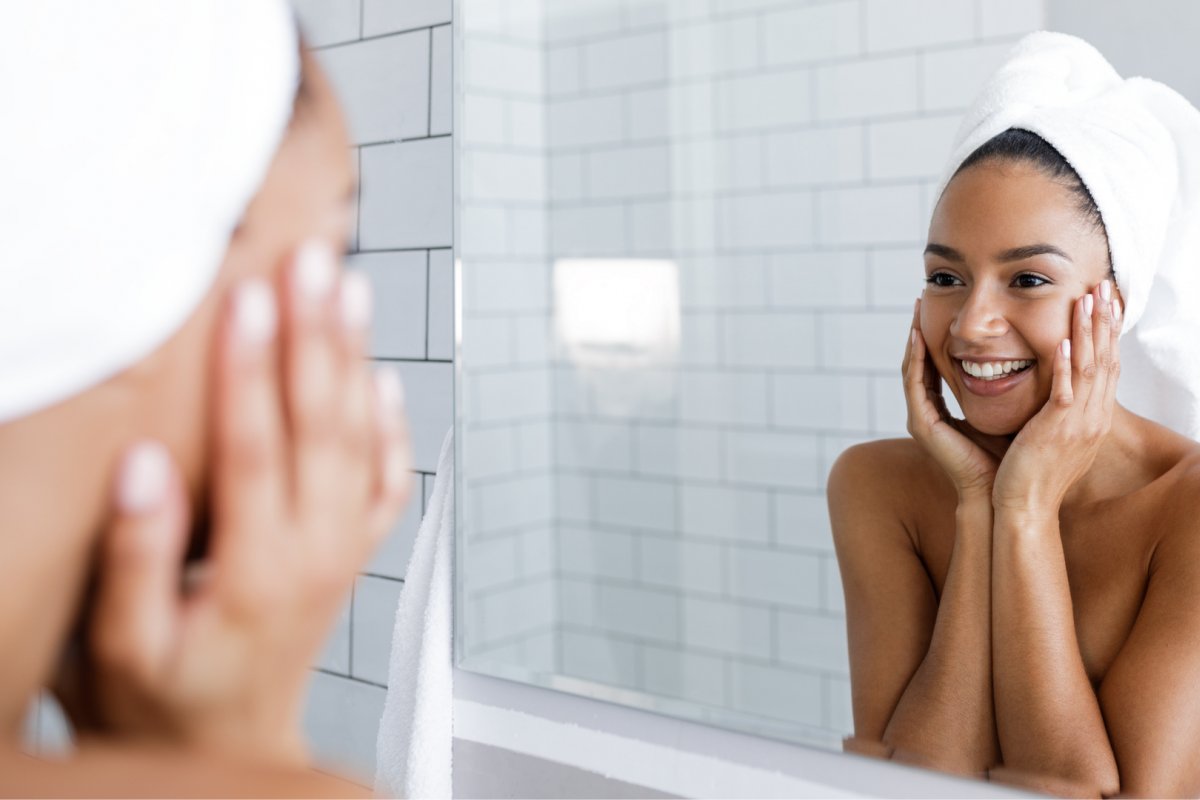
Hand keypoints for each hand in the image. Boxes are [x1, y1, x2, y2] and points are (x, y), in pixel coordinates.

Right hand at [57, 241, 413, 762]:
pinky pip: (386, 481)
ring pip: (358, 439)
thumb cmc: (165, 697)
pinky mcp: (353, 551)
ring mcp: (344, 549)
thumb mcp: (122, 646)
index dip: (252, 369)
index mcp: (255, 570)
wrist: (229, 743)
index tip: (249, 298)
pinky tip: (385, 377)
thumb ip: (135, 556)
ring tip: (351, 288)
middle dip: (315, 336)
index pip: (257, 449)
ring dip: (354, 359)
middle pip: (321, 426)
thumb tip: (145, 464)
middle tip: (314, 260)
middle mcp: (315, 551)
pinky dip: (390, 426)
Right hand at [904, 297, 1003, 499]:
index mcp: (944, 412)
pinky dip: (916, 358)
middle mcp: (928, 414)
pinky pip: (914, 384)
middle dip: (919, 331)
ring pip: (912, 368)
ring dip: (913, 338)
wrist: (1005, 493)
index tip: (943, 309)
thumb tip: (1032, 357)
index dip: (936, 338)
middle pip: (919, 363)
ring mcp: (920, 419)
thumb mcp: (1009, 411)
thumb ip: (1009, 388)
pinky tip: (919, 336)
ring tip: (917, 309)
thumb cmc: (1012, 458)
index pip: (935, 366)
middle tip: (922, 298)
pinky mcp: (922, 425)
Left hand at [993, 282, 1121, 514]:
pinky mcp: (1056, 431)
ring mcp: (1077, 424)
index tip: (1107, 302)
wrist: (1024, 509)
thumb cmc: (1031, 475)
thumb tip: (1056, 392)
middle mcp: (1092, 418)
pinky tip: (1063, 341)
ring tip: (1088, 299)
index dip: (1108, 332)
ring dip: (1089, 331)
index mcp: (1091, 418)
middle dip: (1105, 321)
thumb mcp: (1053, 437)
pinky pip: (1065, 392)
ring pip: (1089, 369)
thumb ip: (1058, 412)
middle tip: (1105, 287)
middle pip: (1106, 359)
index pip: (1107, 366)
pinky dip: (1065, 365)